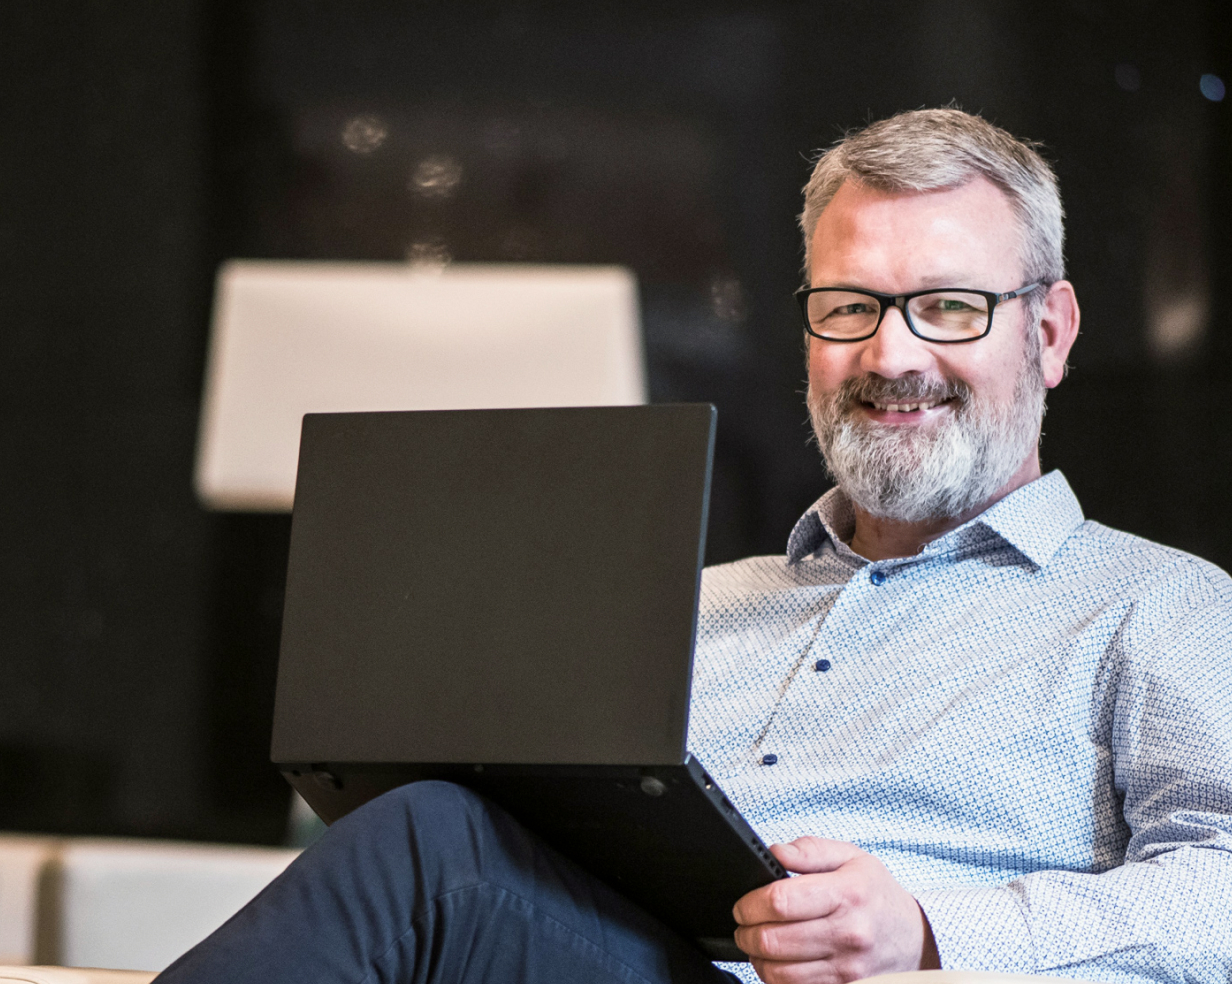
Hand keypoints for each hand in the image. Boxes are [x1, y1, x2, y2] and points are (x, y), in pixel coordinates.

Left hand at [732, 837, 938, 983]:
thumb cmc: (876, 894)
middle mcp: (848, 934)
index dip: (750, 903)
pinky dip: (777, 978)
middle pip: (773, 940)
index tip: (743, 904)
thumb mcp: (850, 857)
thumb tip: (774, 852)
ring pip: (779, 972)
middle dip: (746, 932)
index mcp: (847, 894)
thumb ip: (809, 851)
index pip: (780, 901)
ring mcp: (848, 969)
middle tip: (744, 924)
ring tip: (758, 942)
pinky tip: (778, 962)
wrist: (914, 938)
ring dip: (757, 958)